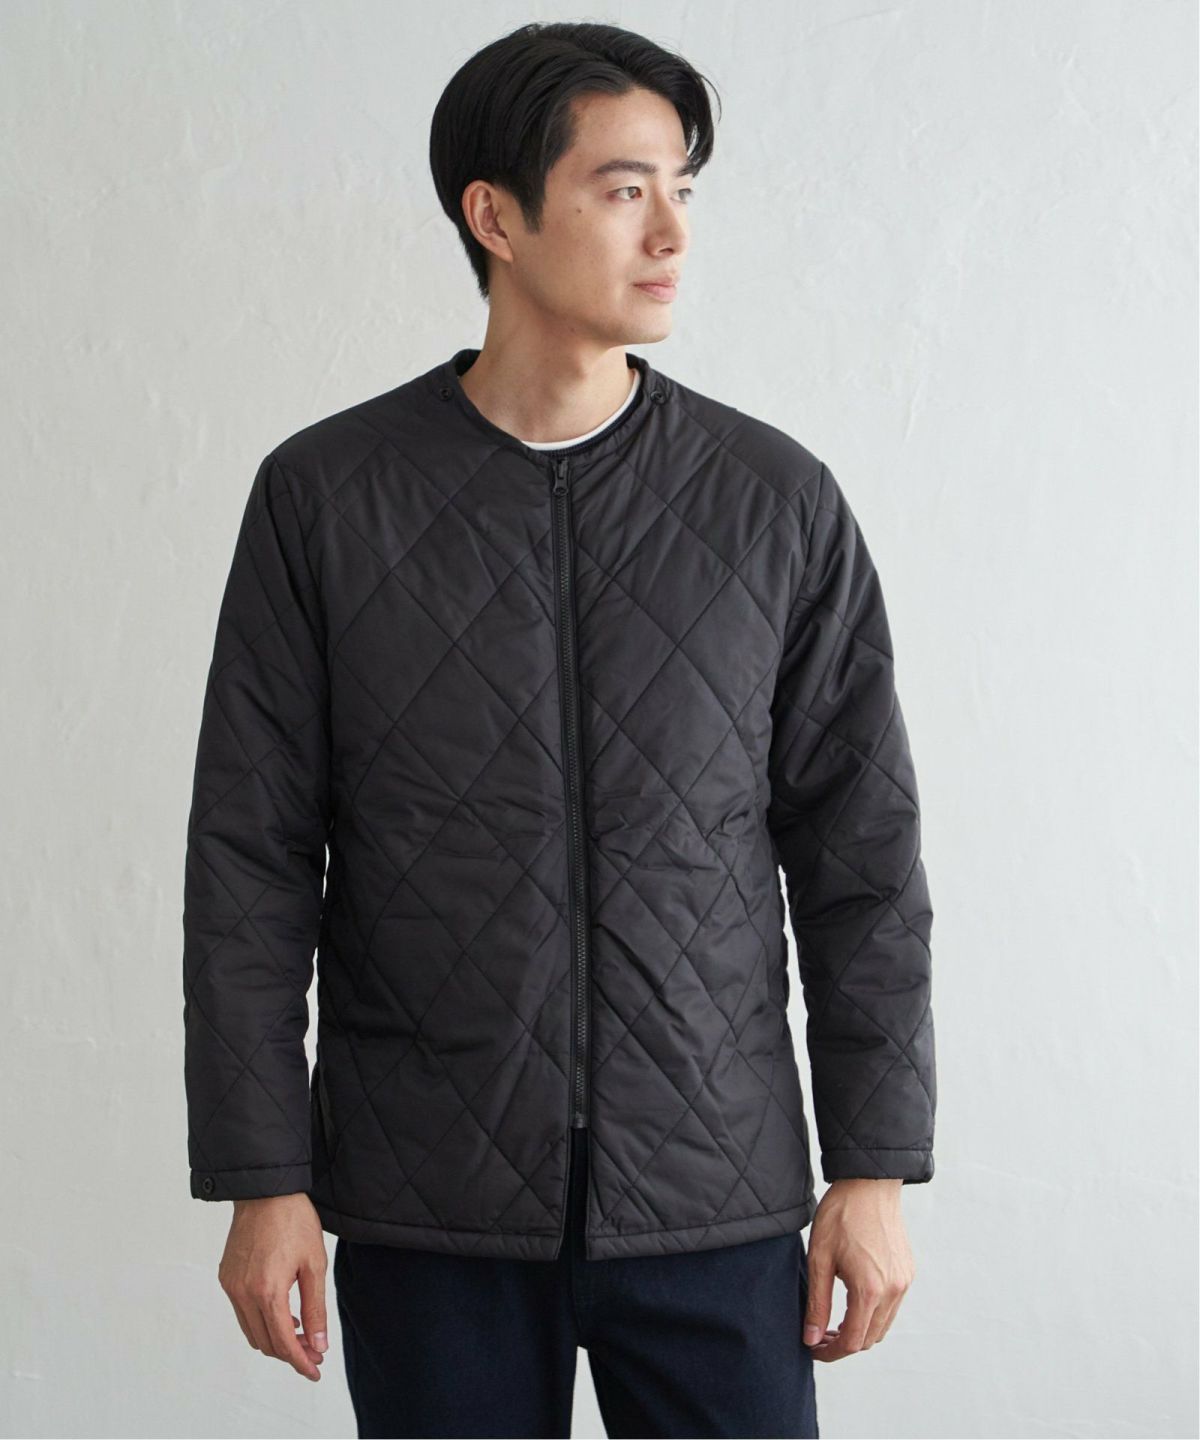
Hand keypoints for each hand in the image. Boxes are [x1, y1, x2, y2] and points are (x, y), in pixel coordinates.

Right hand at [217, 1193, 329, 1381]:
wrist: (265, 1191)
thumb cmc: (294, 1221)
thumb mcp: (314, 1264)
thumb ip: (316, 1308)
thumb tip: (319, 1345)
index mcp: (268, 1291)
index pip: (284, 1343)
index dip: (301, 1363)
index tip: (315, 1371)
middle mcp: (243, 1294)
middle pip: (266, 1343)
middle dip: (290, 1353)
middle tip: (314, 1351)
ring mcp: (231, 1286)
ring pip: (252, 1331)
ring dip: (275, 1339)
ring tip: (302, 1334)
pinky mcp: (226, 1277)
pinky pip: (242, 1313)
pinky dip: (262, 1321)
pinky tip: (283, 1313)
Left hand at [802, 1178, 914, 1361]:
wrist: (870, 1182)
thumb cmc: (841, 1214)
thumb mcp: (820, 1258)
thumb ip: (817, 1303)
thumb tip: (811, 1339)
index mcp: (870, 1290)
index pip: (852, 1341)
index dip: (830, 1352)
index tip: (813, 1349)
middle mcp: (893, 1291)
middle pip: (869, 1338)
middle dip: (843, 1344)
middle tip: (819, 1336)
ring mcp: (903, 1282)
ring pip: (883, 1326)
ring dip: (860, 1331)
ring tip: (833, 1322)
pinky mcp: (907, 1272)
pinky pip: (892, 1307)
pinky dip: (873, 1314)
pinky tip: (853, 1301)